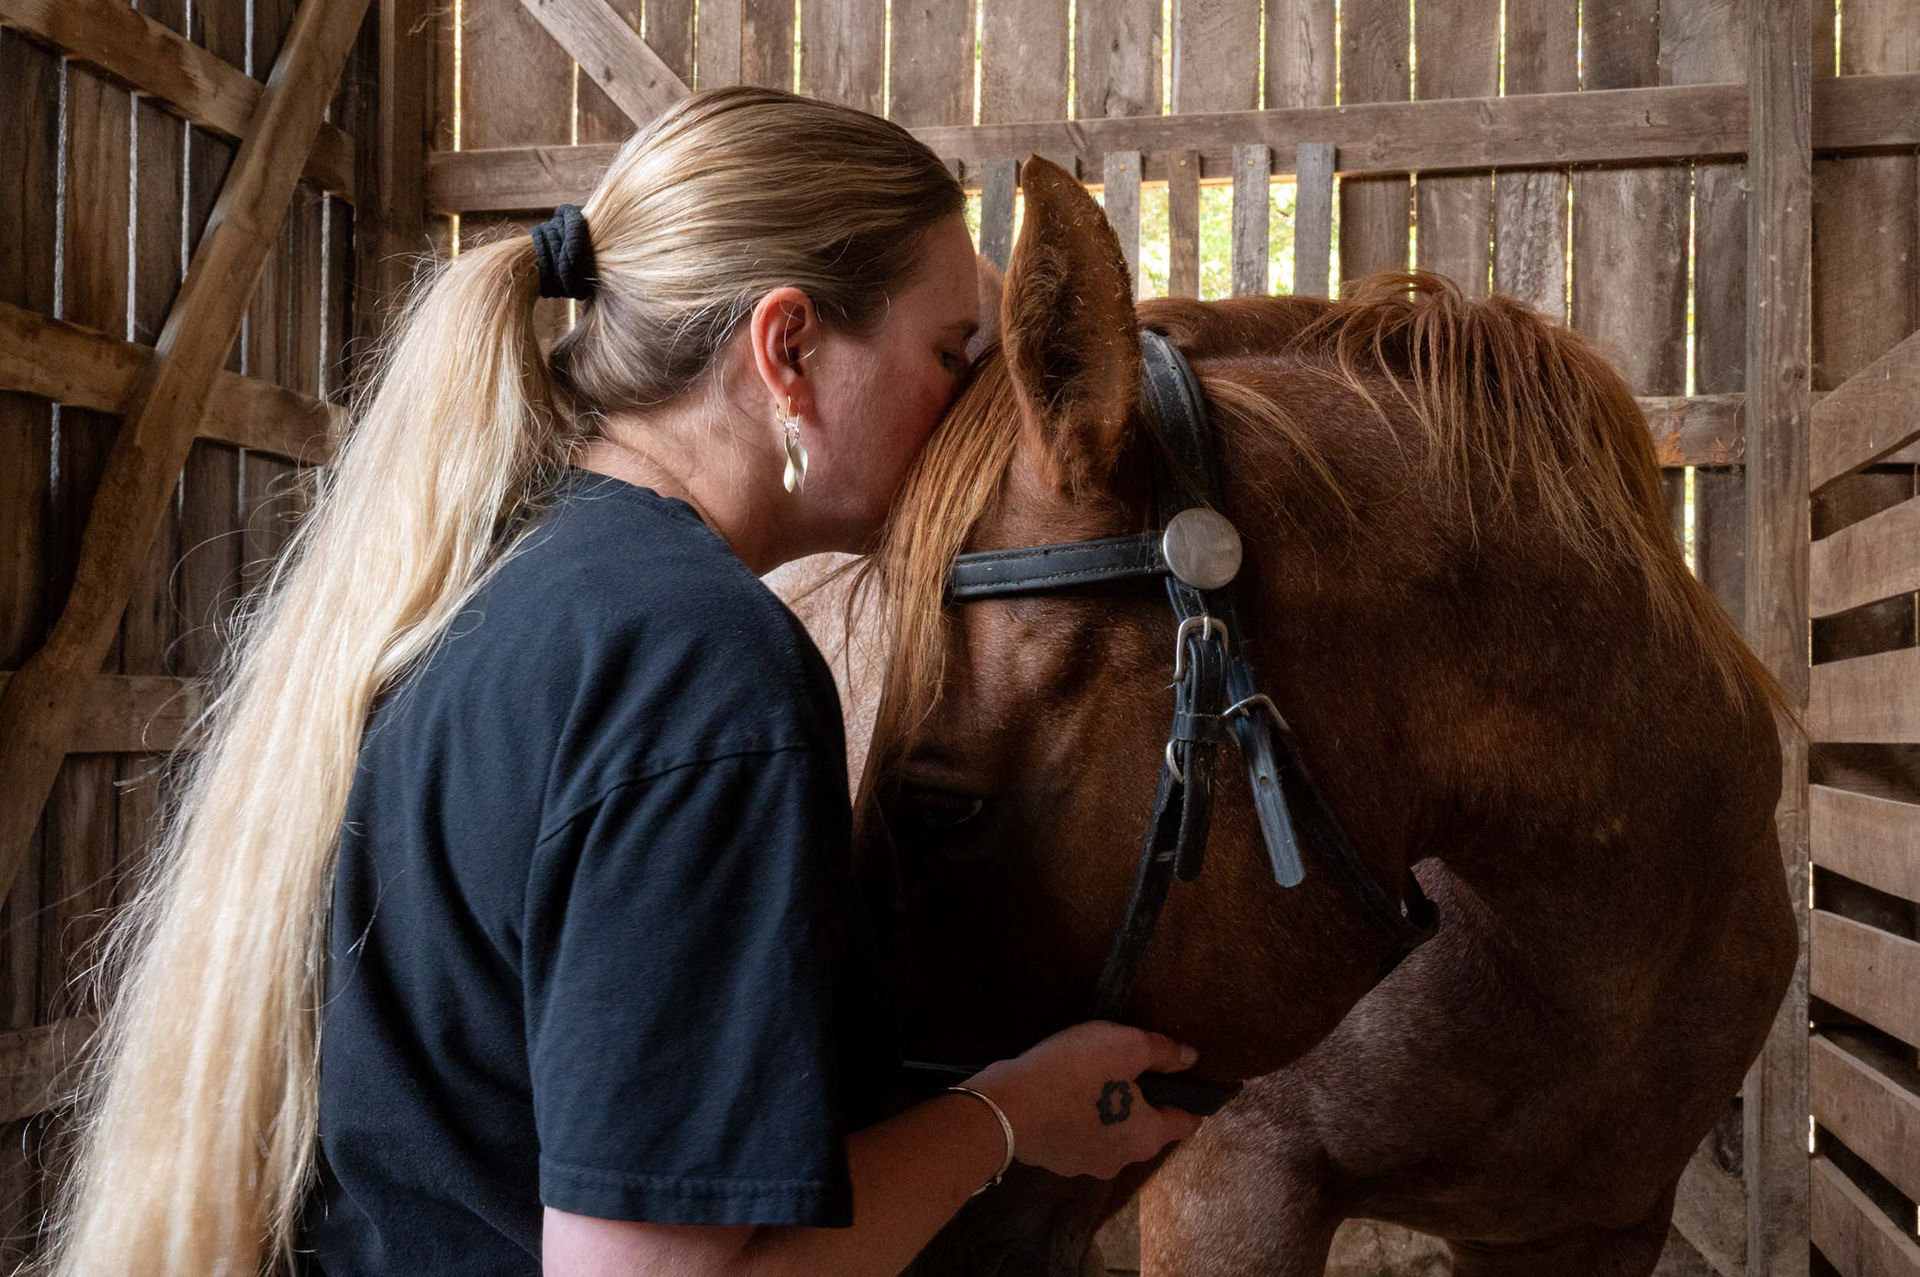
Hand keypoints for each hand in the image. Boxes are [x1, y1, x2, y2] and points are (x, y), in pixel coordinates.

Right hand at [961, 1021, 1204, 1180]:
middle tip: (1124, 1068)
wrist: (1006, 1106)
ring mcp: (1085, 1165)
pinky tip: (1063, 1095)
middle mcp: (1121, 1159)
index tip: (1179, 1078)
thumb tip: (1190, 1058)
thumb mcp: (1124, 1045)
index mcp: (1146, 1136)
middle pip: (1144, 1129)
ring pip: (1110, 1134)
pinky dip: (1078, 1119)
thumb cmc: (1074, 1073)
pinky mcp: (1056, 1161)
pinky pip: (1078, 1136)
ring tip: (1090, 1079)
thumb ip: (1162, 1051)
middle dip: (1140, 1102)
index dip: (1186, 1098)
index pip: (1185, 1123)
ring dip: (1106, 1112)